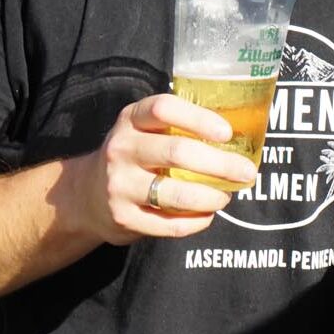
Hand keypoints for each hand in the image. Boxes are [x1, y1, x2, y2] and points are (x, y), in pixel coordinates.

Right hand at [61, 93, 258, 243]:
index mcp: (131, 120)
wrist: (86, 195)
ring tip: (226, 196)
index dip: (199, 119)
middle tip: (247, 172)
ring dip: (210, 197)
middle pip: (177, 153)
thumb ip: (178, 129)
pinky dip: (196, 222)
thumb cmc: (134, 157)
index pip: (164, 109)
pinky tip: (207, 216)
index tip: (227, 133)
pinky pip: (169, 224)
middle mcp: (121, 149)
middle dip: (221, 164)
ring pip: (175, 193)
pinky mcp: (124, 217)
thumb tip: (238, 141)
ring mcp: (119, 185)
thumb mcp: (144, 132)